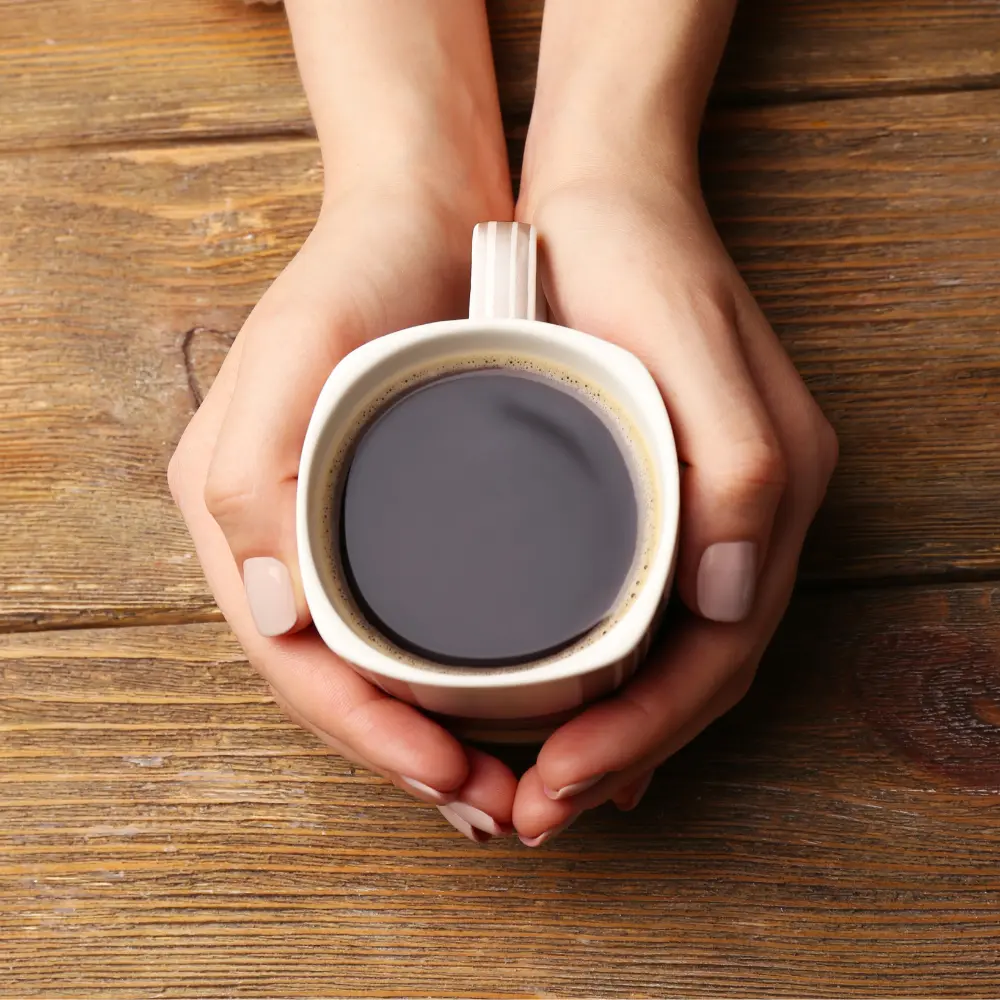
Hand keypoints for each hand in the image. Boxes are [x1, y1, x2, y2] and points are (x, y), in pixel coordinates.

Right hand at [168, 182, 517, 840]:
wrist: (421, 214)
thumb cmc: (358, 275)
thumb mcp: (295, 351)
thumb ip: (255, 482)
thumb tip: (274, 619)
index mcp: (242, 519)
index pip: (299, 665)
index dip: (369, 737)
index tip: (451, 782)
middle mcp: (285, 541)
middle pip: (339, 685)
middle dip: (409, 760)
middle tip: (491, 810)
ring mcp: (340, 533)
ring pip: (380, 670)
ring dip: (435, 738)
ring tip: (500, 786)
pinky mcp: (398, 518)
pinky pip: (414, 625)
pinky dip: (455, 682)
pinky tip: (507, 706)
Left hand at [510, 172, 837, 844]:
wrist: (605, 195)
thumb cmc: (635, 261)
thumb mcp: (690, 345)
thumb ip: (738, 473)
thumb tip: (732, 606)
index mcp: (765, 494)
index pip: (715, 657)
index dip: (643, 735)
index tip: (559, 785)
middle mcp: (743, 518)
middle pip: (695, 677)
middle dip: (619, 758)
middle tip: (531, 813)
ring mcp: (703, 512)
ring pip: (667, 660)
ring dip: (610, 737)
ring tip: (536, 789)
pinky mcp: (656, 498)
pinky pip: (641, 617)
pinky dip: (605, 683)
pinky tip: (561, 714)